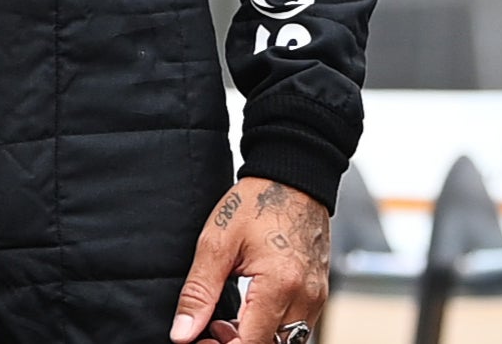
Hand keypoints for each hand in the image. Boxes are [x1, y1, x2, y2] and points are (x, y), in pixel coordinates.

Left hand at [171, 176, 329, 342]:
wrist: (295, 174)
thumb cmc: (257, 201)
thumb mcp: (217, 242)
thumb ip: (199, 293)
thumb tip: (182, 334)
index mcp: (280, 284)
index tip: (200, 337)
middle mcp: (305, 296)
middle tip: (212, 327)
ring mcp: (317, 294)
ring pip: (287, 342)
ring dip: (256, 338)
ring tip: (229, 318)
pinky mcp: (319, 290)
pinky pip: (297, 326)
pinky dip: (272, 328)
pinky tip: (250, 310)